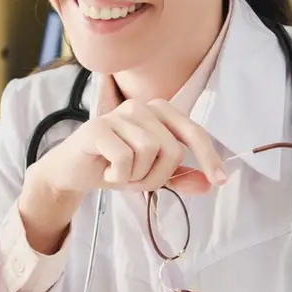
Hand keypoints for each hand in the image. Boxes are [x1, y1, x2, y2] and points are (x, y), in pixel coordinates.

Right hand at [18, 99, 226, 251]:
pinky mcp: (98, 128)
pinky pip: (126, 158)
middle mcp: (142, 106)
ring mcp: (119, 114)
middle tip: (136, 181)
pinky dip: (119, 176)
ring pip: (150, 154)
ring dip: (137, 178)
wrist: (72, 172)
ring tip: (120, 175)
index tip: (219, 181)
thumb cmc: (114, 166)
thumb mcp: (152, 175)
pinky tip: (106, 172)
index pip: (193, 132)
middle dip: (158, 177)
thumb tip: (209, 185)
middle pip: (173, 150)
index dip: (209, 157)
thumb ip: (180, 177)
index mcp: (159, 112)